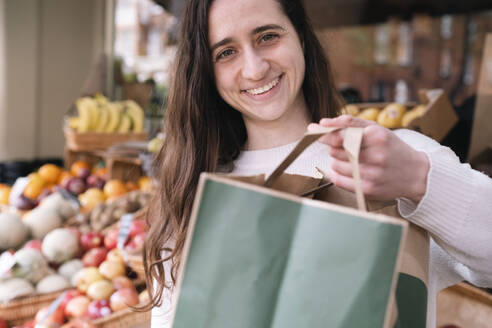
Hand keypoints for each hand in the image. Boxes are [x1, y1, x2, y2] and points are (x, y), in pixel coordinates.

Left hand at [308, 115, 428, 202]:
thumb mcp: (376, 129)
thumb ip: (349, 123)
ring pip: (335, 164)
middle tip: (348, 147)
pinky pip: (339, 180)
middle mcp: (375, 156)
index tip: (312, 129)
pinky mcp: (368, 189)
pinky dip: (337, 174)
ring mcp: (371, 174)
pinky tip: (348, 170)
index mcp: (377, 137)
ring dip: (338, 160)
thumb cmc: (391, 148)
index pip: (341, 135)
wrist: (416, 174)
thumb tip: (323, 122)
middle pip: (336, 149)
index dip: (323, 133)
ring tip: (354, 160)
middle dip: (335, 146)